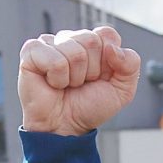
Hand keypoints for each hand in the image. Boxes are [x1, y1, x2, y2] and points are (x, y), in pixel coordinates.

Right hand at [18, 27, 141, 135]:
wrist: (66, 127)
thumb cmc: (89, 107)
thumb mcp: (122, 90)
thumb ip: (131, 64)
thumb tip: (112, 48)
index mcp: (92, 43)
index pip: (107, 34)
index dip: (108, 60)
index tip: (99, 77)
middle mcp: (70, 39)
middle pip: (91, 40)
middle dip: (91, 70)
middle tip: (80, 84)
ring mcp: (49, 43)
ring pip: (74, 51)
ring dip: (74, 77)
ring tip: (66, 85)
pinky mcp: (32, 52)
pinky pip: (55, 60)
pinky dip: (58, 78)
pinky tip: (52, 84)